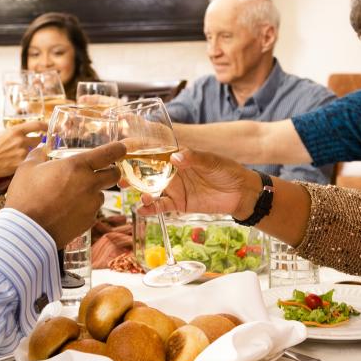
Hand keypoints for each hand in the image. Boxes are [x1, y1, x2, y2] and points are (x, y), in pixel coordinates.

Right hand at [0, 121, 45, 178]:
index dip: (44, 125)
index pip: (36, 125)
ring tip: (18, 157)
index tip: (48, 127)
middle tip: (31, 146)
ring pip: (33, 153)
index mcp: (15, 131)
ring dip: (29, 154)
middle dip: (36, 143)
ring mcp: (22, 153)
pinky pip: (28, 162)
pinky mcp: (21, 164)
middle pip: (38, 140)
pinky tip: (17, 164)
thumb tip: (9, 134)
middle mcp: (21, 141)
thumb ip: (6, 132)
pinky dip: (25, 163)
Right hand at [6, 142, 125, 246]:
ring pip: (101, 194)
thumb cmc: (24, 196)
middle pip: (114, 175)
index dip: (119, 148)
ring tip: (71, 195)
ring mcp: (91, 205)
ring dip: (92, 192)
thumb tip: (42, 148)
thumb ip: (38, 154)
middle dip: (110, 171)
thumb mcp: (27, 168)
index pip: (110, 153)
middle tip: (98, 171)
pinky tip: (67, 210)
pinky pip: (92, 211)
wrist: (26, 231)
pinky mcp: (89, 221)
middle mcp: (90, 184)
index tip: (121, 147)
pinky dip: (84, 209)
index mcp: (78, 166)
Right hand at [136, 148, 261, 218]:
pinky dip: (150, 207)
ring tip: (135, 192)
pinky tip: (141, 208)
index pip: (155, 152)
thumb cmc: (227, 170)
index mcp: (178, 157)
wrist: (241, 193)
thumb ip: (193, 158)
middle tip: (119, 176)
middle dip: (132, 173)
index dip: (138, 151)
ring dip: (140, 191)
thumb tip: (175, 157)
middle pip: (147, 172)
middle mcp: (172, 172)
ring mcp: (174, 188)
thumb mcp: (211, 161)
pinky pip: (161, 206)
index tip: (124, 151)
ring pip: (151, 189)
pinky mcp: (179, 204)